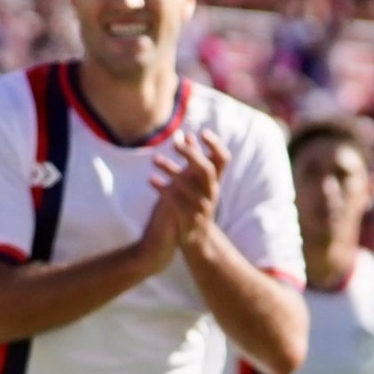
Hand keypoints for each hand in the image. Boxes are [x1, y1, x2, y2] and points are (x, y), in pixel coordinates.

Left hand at [147, 128, 228, 251]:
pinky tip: (151, 180)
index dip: (216, 145)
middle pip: (206, 169)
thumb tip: (187, 135)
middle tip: (173, 144)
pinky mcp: (188, 219)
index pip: (223, 159)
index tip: (202, 132)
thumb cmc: (192, 206)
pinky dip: (164, 189)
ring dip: (172, 170)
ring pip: (189, 186)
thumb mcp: (194, 183)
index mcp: (213, 182)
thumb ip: (191, 160)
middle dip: (191, 155)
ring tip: (154, 160)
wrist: (196, 242)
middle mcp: (211, 193)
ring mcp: (201, 207)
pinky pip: (177, 202)